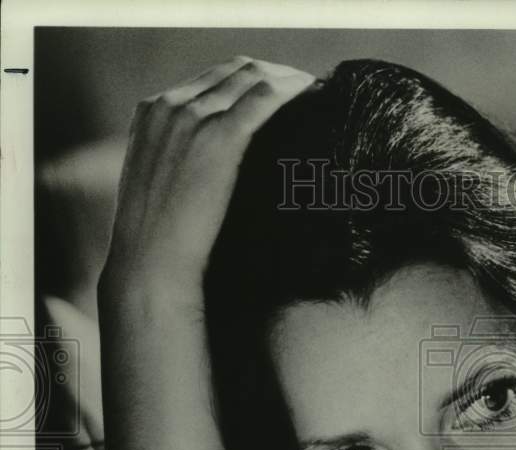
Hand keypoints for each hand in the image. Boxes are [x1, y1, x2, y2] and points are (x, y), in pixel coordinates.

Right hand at [99, 55, 314, 303]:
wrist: (150, 266)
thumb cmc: (160, 247)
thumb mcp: (162, 193)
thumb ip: (181, 167)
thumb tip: (213, 175)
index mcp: (151, 112)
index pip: (210, 79)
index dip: (250, 83)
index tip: (281, 95)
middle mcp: (169, 104)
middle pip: (234, 70)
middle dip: (275, 76)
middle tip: (308, 92)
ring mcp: (192, 117)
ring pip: (252, 76)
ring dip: (289, 80)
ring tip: (318, 94)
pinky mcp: (218, 137)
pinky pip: (264, 97)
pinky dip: (293, 91)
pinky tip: (315, 96)